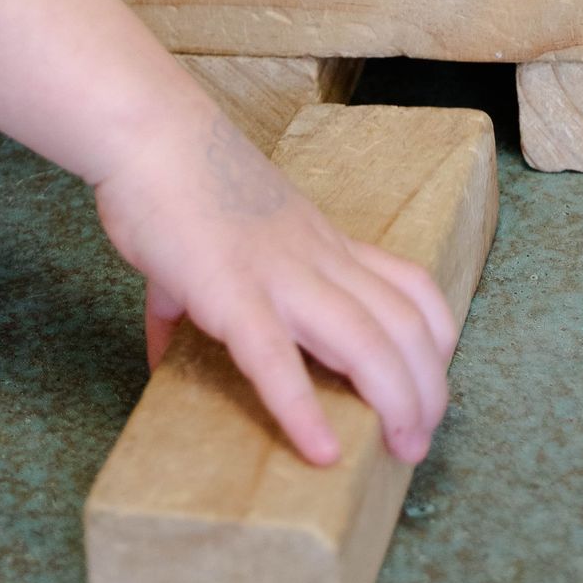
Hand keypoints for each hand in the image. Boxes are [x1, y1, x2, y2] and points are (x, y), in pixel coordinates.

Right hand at [95, 101, 458, 468]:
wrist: (148, 131)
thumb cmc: (176, 178)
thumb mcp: (217, 234)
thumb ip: (197, 295)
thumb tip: (163, 349)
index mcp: (320, 243)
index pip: (411, 288)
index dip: (434, 342)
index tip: (426, 388)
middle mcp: (316, 258)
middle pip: (404, 325)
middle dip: (427, 390)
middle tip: (417, 442)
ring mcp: (279, 274)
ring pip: (367, 343)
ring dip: (395, 403)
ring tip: (400, 450)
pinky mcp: (231, 292)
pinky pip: (277, 360)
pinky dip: (304, 411)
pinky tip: (320, 452)